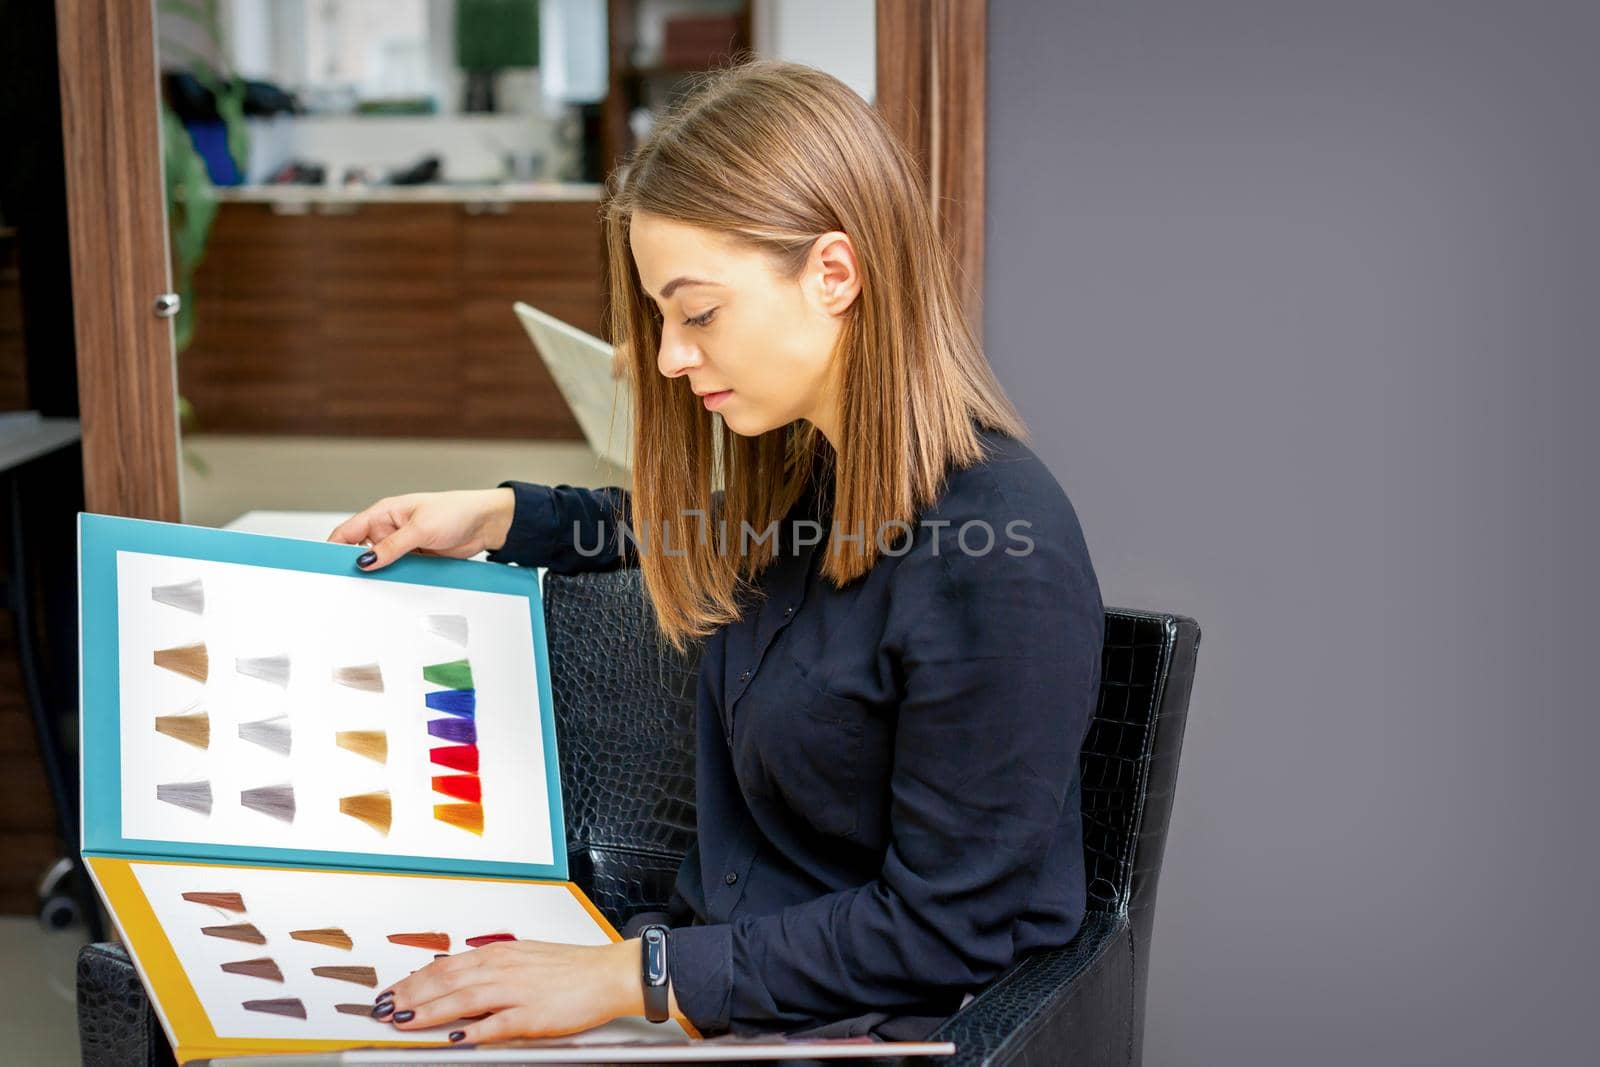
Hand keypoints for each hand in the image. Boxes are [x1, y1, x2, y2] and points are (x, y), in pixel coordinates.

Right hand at [326, 489, 515, 570]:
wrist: (486, 523)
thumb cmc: (457, 511)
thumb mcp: (420, 528)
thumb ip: (392, 546)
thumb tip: (366, 560)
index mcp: (385, 512)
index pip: (349, 530)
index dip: (334, 547)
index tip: (325, 565)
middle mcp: (390, 528)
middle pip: (363, 551)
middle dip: (357, 566)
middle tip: (350, 584)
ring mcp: (403, 545)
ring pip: (382, 564)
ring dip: (380, 575)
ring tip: (373, 589)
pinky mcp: (416, 558)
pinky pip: (399, 571)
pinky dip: (396, 579)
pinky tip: (393, 588)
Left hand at [374, 938, 649, 1043]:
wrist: (608, 973)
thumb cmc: (571, 968)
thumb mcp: (525, 958)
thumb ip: (492, 968)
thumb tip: (460, 978)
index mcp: (500, 954)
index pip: (446, 966)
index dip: (413, 979)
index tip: (391, 991)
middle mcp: (503, 969)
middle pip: (446, 981)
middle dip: (410, 995)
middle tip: (384, 1008)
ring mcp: (517, 991)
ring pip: (463, 1000)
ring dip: (429, 1012)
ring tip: (403, 1021)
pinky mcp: (533, 1014)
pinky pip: (497, 1024)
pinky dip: (473, 1031)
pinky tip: (454, 1038)